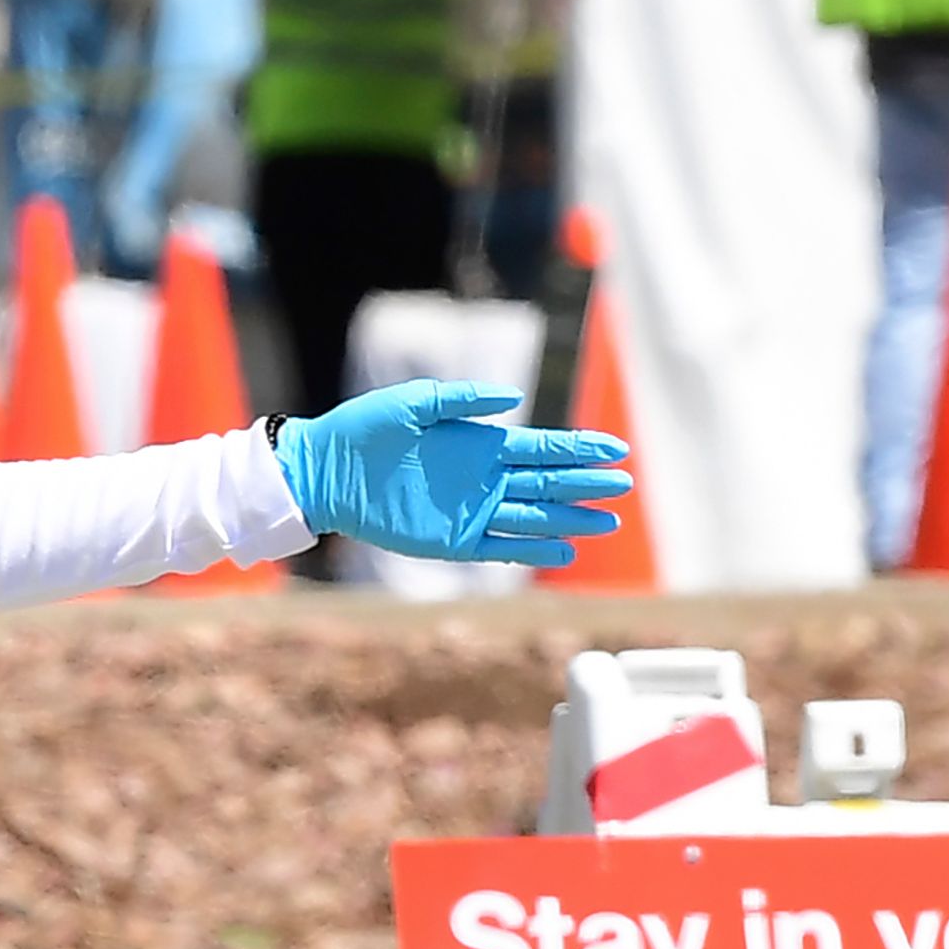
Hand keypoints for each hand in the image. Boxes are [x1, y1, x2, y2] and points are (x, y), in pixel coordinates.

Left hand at [273, 380, 632, 567]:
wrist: (324, 469)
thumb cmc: (363, 429)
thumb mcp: (412, 403)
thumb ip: (462, 400)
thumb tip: (513, 397)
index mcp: (480, 443)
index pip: (543, 447)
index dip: (580, 449)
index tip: (616, 450)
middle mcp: (484, 478)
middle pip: (548, 484)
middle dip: (586, 484)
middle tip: (623, 486)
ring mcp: (472, 511)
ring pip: (534, 518)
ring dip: (570, 520)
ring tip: (606, 522)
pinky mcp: (453, 540)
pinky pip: (502, 547)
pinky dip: (532, 549)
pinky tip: (564, 551)